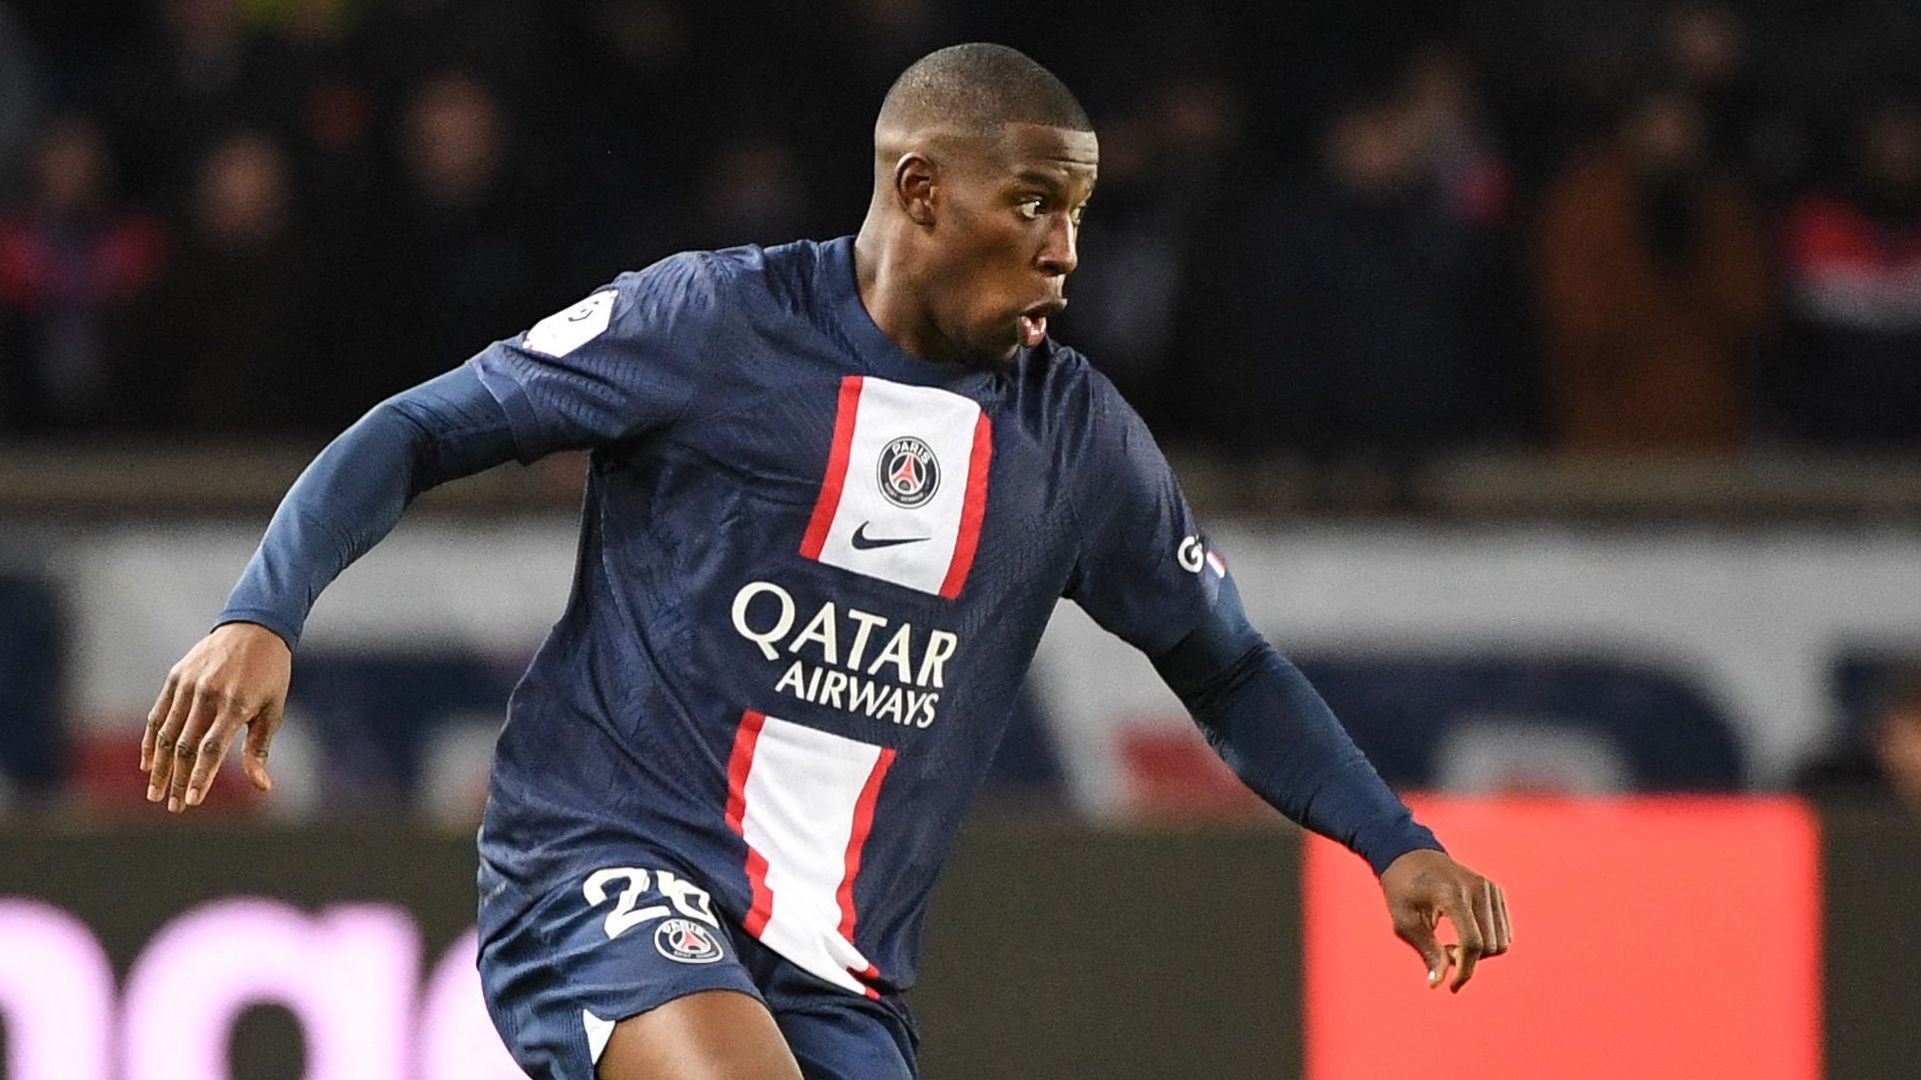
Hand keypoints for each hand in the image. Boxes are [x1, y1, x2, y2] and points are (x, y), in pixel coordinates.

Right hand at [142, 622, 290, 811]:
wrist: (255, 628)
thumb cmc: (270, 675)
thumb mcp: (274, 710)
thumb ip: (259, 749)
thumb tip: (262, 787)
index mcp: (236, 705)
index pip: (212, 749)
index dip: (201, 777)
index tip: (193, 801)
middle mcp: (209, 695)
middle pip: (185, 747)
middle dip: (178, 780)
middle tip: (174, 807)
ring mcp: (189, 685)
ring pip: (166, 733)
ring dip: (159, 766)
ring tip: (155, 792)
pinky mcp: (176, 677)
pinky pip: (157, 714)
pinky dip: (151, 740)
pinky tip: (148, 763)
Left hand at [1379, 848, 1510, 992]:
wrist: (1409, 854)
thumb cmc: (1401, 889)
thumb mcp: (1405, 922)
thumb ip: (1427, 952)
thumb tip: (1438, 984)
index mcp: (1452, 895)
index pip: (1472, 943)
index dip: (1466, 971)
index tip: (1452, 986)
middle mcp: (1477, 888)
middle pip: (1491, 946)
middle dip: (1469, 961)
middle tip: (1441, 953)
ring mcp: (1489, 887)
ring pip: (1501, 941)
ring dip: (1479, 953)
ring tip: (1450, 945)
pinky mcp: (1494, 890)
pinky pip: (1503, 930)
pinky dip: (1487, 942)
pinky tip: (1463, 935)